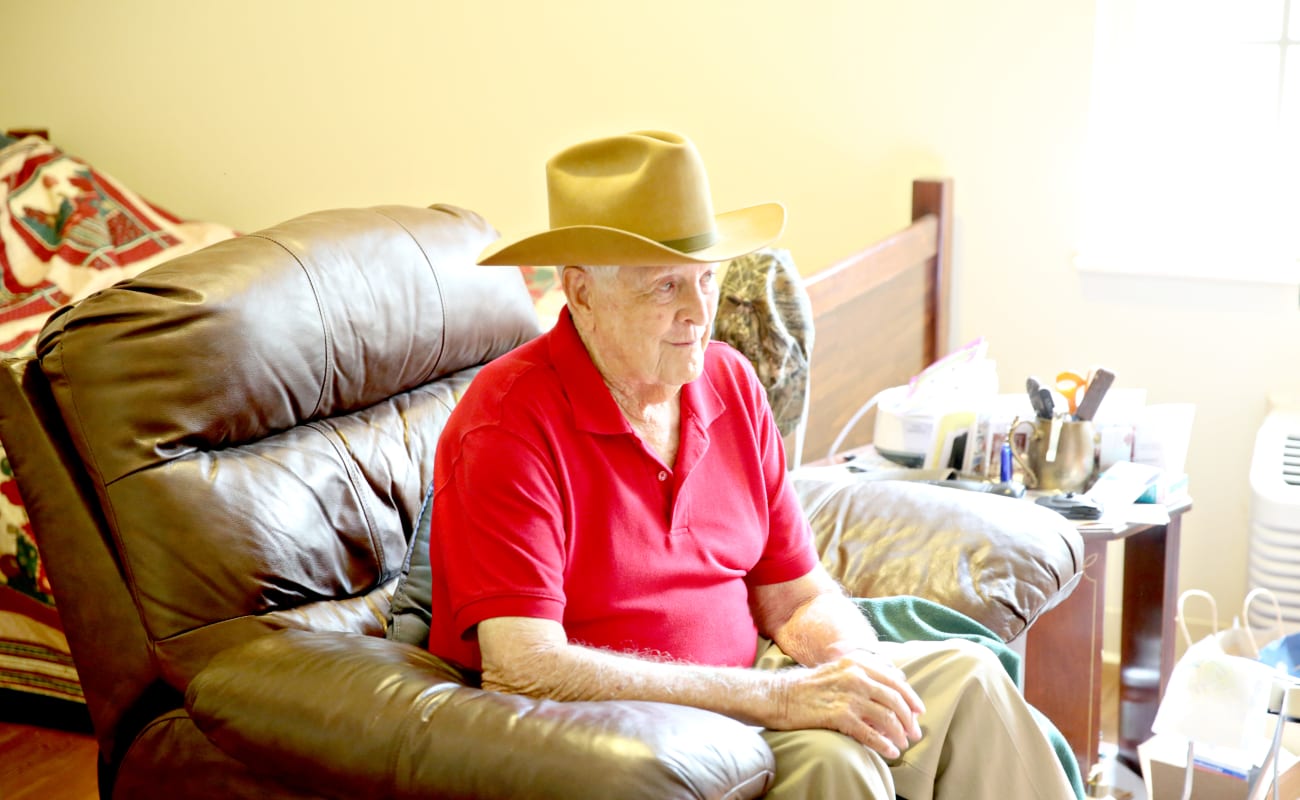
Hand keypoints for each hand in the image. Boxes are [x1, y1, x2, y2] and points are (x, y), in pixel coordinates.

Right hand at [768, 651, 924, 758]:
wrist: (777, 695)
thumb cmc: (806, 686)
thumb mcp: (837, 669)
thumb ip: (863, 672)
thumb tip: (894, 680)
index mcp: (857, 663)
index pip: (895, 680)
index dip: (911, 697)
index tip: (918, 711)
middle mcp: (855, 676)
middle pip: (895, 699)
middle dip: (909, 719)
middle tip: (914, 733)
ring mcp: (847, 695)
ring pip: (886, 717)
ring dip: (899, 734)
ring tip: (903, 744)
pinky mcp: (838, 715)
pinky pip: (869, 733)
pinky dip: (883, 744)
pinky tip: (890, 752)